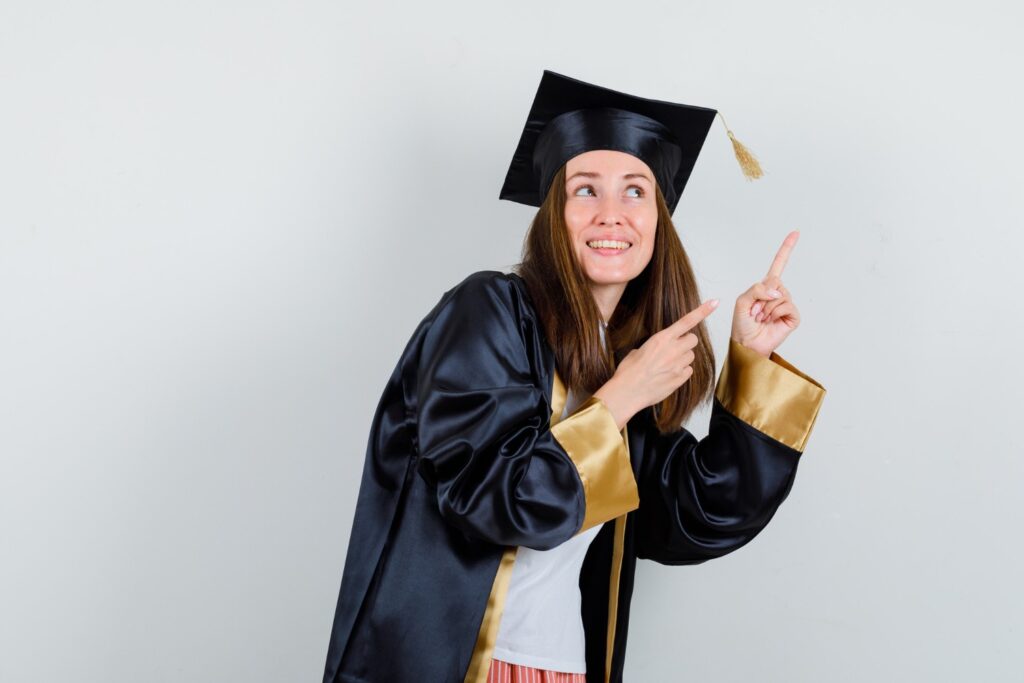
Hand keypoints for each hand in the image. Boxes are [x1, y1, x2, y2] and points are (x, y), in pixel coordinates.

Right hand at [595, 298, 719, 427]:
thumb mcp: (638, 351)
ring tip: (666, 366)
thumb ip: (654, 347)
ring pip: (691, 356)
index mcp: (661, 338)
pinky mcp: (680, 379)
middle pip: (693, 340)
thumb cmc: (628, 372)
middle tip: (674, 348)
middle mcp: (673, 349)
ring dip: (682, 358)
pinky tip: (667, 376)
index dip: (703, 311)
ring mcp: (678, 365)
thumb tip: (658, 350)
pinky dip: (681, 372)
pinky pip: (688, 371)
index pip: (687, 321)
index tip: (715, 302)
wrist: (627, 392)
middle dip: (686, 342)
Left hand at [730, 230, 801, 356]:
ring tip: (761, 318)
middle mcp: (777, 294)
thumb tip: (776, 291)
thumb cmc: (742, 325)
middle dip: (761, 297)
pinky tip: (771, 321)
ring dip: (766, 308)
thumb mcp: (742, 301)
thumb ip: (756, 289)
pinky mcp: (792, 316)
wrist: (747, 345)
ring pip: (780, 295)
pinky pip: (787, 306)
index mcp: (765, 287)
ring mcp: (786, 305)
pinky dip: (776, 313)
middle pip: (775, 281)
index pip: (778, 264)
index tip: (795, 233)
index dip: (786, 249)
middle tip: (754, 311)